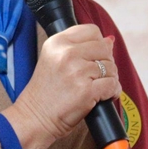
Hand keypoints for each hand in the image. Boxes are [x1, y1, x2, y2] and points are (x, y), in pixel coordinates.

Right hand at [4, 24, 119, 148]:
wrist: (34, 118)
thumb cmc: (45, 92)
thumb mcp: (54, 61)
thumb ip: (80, 48)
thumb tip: (110, 40)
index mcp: (57, 42)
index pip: (92, 31)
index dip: (98, 44)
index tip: (93, 58)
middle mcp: (66, 53)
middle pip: (104, 48)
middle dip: (106, 62)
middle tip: (96, 76)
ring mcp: (77, 71)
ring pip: (111, 67)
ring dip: (110, 78)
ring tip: (97, 87)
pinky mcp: (87, 90)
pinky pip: (113, 85)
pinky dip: (113, 92)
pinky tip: (104, 96)